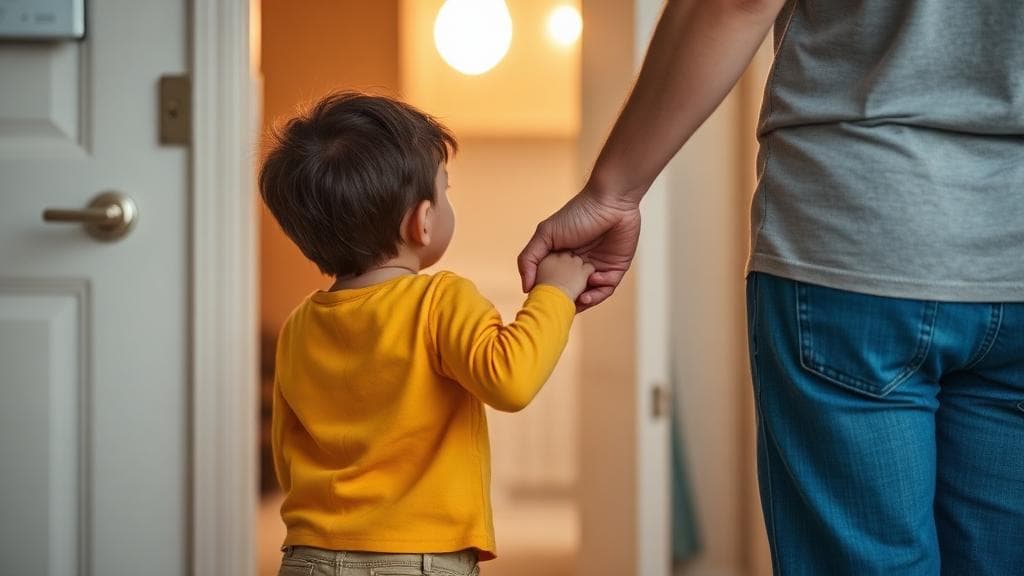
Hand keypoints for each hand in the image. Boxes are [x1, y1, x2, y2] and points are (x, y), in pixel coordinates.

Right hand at [519, 190, 640, 310]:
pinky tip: (593, 281)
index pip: (553, 285)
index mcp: (561, 260)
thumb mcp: (546, 234)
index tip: (542, 303)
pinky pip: (607, 287)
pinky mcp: (615, 269)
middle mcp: (578, 267)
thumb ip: (529, 259)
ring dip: (585, 301)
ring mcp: (597, 269)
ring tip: (580, 300)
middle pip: (571, 295)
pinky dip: (600, 290)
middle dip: (567, 303)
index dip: (548, 296)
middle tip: (562, 307)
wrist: (610, 201)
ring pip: (590, 295)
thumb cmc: (577, 214)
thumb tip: (526, 288)